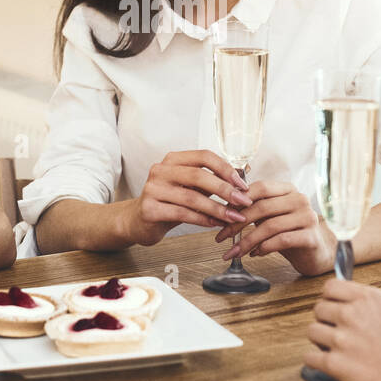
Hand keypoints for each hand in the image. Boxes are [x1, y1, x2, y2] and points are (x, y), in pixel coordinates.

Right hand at [124, 150, 252, 246]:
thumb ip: (209, 182)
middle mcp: (160, 170)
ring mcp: (153, 189)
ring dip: (217, 208)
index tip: (242, 183)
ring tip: (233, 217)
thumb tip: (242, 180)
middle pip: (199, 176)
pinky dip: (202, 219)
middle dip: (225, 190)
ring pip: (192, 197)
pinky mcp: (149, 209)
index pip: (204, 156)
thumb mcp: (188, 188)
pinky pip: (182, 214)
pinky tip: (215, 224)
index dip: (225, 169)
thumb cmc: (168, 203)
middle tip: (243, 201)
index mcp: (172, 160)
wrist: (137, 221)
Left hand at [215, 181, 335, 275]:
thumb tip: (223, 211)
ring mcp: (308, 217)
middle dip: (237, 223)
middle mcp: (300, 199)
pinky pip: (282, 240)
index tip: (223, 214)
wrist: (315, 253)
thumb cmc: (288, 232)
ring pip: (270, 226)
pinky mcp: (311, 237)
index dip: (239, 199)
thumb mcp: (269, 217)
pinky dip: (264, 248)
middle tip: (221, 236)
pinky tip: (255, 254)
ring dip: (247, 241)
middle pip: (263, 207)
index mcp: (288, 189)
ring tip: (235, 252)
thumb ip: (252, 210)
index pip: (261, 187)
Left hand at [303, 279, 380, 380]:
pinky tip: (329, 362)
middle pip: (318, 308)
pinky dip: (316, 361)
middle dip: (326, 321)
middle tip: (339, 332)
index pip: (329, 287)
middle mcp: (352, 314)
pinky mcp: (334, 363)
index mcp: (366, 298)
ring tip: (337, 348)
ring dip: (321, 341)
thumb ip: (361, 301)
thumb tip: (336, 297)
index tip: (334, 307)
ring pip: (312, 331)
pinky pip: (309, 356)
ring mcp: (342, 338)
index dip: (330, 299)